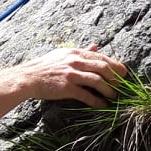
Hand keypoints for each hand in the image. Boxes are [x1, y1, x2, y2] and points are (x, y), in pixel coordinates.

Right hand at [13, 46, 128, 106]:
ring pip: (98, 81)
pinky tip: (102, 105)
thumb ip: (81, 51)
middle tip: (122, 85)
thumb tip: (96, 46)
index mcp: (75, 52)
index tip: (123, 71)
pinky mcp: (67, 87)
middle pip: (103, 67)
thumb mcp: (63, 54)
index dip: (114, 64)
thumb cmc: (44, 67)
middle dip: (115, 77)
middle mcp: (75, 61)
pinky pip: (87, 95)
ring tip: (113, 96)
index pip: (100, 56)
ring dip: (108, 90)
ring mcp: (72, 74)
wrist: (28, 77)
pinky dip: (97, 101)